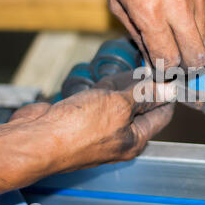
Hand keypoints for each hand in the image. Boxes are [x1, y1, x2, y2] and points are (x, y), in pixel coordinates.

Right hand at [0, 78, 174, 204]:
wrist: (34, 139)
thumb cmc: (77, 129)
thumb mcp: (119, 105)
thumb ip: (145, 95)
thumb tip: (169, 90)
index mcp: (135, 140)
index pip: (162, 114)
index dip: (167, 93)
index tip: (170, 73)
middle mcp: (120, 137)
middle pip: (140, 106)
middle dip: (144, 85)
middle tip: (149, 64)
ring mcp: (99, 129)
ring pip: (118, 102)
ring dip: (123, 85)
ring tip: (130, 68)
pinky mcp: (81, 120)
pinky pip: (98, 102)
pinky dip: (102, 90)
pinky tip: (104, 80)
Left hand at [101, 0, 204, 69]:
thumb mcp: (117, 1)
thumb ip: (138, 35)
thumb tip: (151, 59)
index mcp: (151, 11)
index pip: (169, 60)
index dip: (164, 68)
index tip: (160, 67)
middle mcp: (179, 4)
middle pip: (195, 56)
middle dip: (185, 64)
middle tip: (175, 61)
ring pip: (204, 38)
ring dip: (191, 42)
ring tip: (175, 31)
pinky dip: (196, 19)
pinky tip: (181, 5)